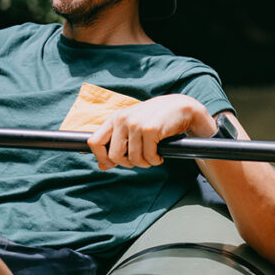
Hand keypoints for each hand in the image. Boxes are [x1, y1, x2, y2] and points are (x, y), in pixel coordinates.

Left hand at [87, 94, 216, 170]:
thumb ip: (117, 145)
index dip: (101, 157)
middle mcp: (123, 119)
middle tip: (140, 160)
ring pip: (133, 159)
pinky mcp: (150, 129)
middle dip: (128, 164)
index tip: (112, 164)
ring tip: (152, 157)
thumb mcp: (133, 128)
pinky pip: (148, 157)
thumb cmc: (156, 119)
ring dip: (145, 163)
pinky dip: (155, 160)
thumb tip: (102, 166)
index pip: (94, 142)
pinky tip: (160, 154)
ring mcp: (136, 124)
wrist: (180, 108)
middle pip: (114, 155)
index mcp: (115, 118)